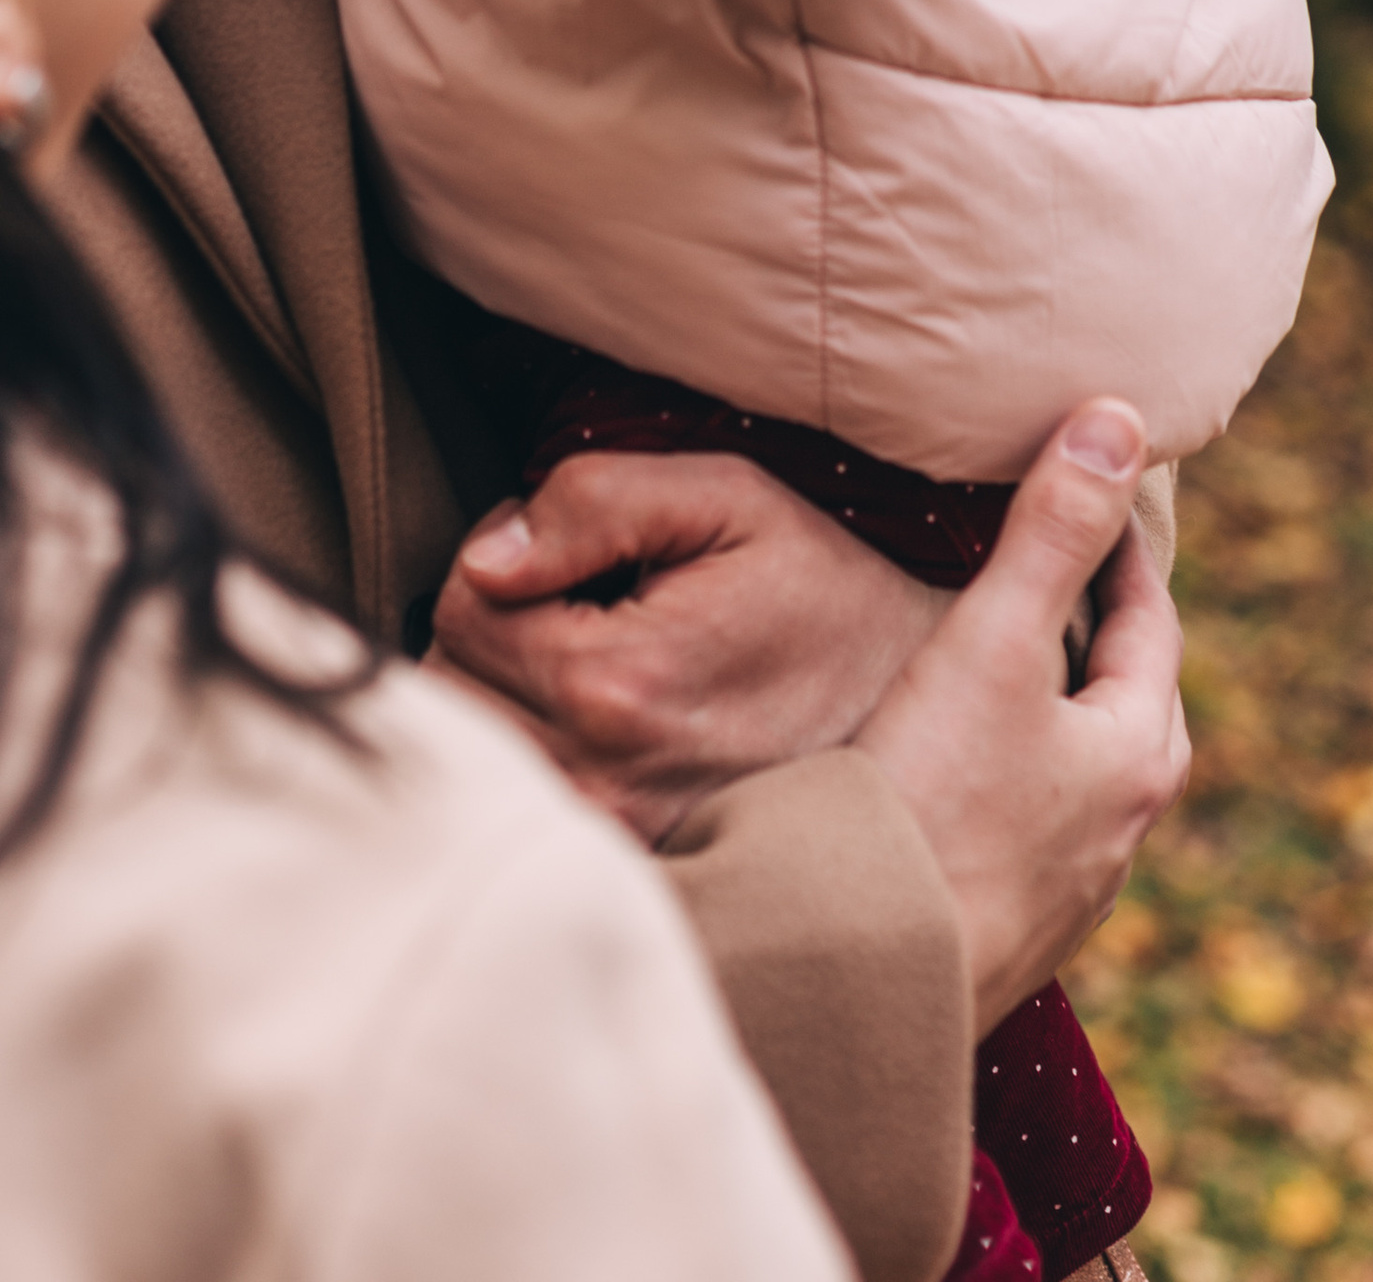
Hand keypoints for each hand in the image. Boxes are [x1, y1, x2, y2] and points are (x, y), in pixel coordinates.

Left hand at [428, 450, 950, 845]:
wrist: (924, 717)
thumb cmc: (822, 593)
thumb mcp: (731, 500)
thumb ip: (596, 500)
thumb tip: (488, 557)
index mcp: (613, 681)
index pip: (460, 606)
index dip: (503, 553)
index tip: (570, 551)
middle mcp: (598, 779)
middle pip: (448, 687)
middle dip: (489, 627)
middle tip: (576, 602)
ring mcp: (608, 840)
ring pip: (472, 753)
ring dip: (500, 696)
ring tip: (585, 659)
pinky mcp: (624, 872)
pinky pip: (517, 809)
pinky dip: (527, 759)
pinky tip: (589, 726)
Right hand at [857, 400, 1188, 1035]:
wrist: (863, 979)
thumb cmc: (932, 801)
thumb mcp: (993, 642)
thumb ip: (1053, 531)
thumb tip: (1123, 418)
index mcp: (1138, 755)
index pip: (1150, 618)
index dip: (1118, 541)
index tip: (1094, 481)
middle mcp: (1119, 831)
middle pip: (1121, 699)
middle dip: (1093, 627)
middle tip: (1054, 565)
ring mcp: (1062, 891)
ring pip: (1068, 768)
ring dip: (1042, 707)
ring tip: (992, 659)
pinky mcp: (1000, 929)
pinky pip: (1017, 825)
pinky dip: (997, 774)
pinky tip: (943, 769)